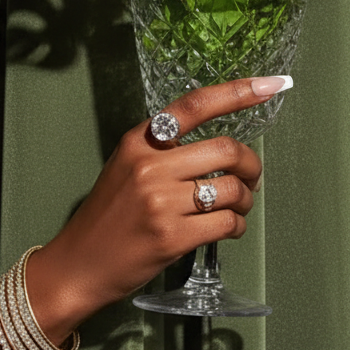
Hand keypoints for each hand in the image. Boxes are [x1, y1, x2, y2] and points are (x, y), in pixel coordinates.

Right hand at [26, 76, 291, 339]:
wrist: (78, 265)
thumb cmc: (106, 218)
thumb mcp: (124, 168)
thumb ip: (163, 152)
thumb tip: (218, 148)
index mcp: (138, 142)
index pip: (194, 106)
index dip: (237, 92)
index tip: (271, 84)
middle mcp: (150, 166)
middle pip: (226, 149)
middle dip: (250, 165)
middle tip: (250, 178)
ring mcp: (161, 202)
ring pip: (232, 189)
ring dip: (245, 200)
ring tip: (236, 209)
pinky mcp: (172, 237)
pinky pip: (226, 223)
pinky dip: (236, 226)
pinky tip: (227, 229)